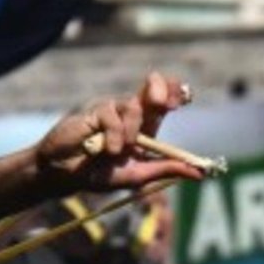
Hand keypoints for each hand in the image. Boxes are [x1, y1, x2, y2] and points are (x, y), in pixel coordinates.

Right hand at [28, 75, 202, 197]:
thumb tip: (199, 174)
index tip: (183, 100)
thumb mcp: (137, 176)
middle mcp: (131, 115)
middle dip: (163, 90)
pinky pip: (113, 114)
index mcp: (145, 129)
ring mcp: (113, 110)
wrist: (64, 176)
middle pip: (154, 87)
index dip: (176, 94)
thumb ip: (165, 170)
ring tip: (118, 152)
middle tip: (165, 104)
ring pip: (134, 105)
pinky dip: (114, 134)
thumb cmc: (97, 175)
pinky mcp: (96, 110)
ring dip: (131, 131)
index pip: (166, 101)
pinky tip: (106, 150)